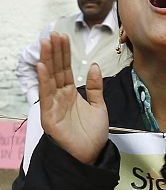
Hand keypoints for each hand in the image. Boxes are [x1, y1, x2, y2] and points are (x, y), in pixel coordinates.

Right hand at [37, 32, 107, 164]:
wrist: (92, 155)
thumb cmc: (93, 134)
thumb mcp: (99, 105)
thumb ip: (95, 87)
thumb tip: (92, 66)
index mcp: (70, 94)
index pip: (65, 70)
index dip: (65, 54)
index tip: (63, 37)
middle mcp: (59, 97)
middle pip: (56, 71)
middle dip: (55, 52)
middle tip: (53, 34)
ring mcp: (53, 106)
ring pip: (49, 79)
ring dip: (47, 61)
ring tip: (46, 43)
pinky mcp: (49, 117)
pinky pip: (46, 96)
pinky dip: (44, 81)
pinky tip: (42, 66)